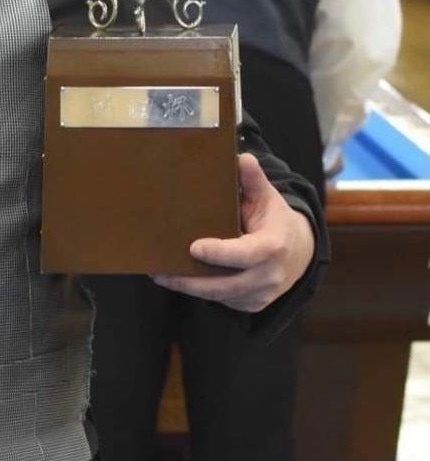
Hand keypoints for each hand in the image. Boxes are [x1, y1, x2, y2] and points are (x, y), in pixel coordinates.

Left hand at [151, 153, 315, 311]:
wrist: (300, 251)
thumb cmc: (276, 220)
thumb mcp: (268, 197)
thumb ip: (253, 179)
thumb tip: (241, 158)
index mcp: (273, 246)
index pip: (246, 254)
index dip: (221, 253)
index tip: (194, 248)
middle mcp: (269, 275)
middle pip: (227, 284)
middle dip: (192, 281)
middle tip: (161, 272)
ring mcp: (262, 294)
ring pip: (222, 296)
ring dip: (191, 289)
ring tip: (162, 276)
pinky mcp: (253, 304)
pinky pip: (225, 301)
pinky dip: (202, 293)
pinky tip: (180, 282)